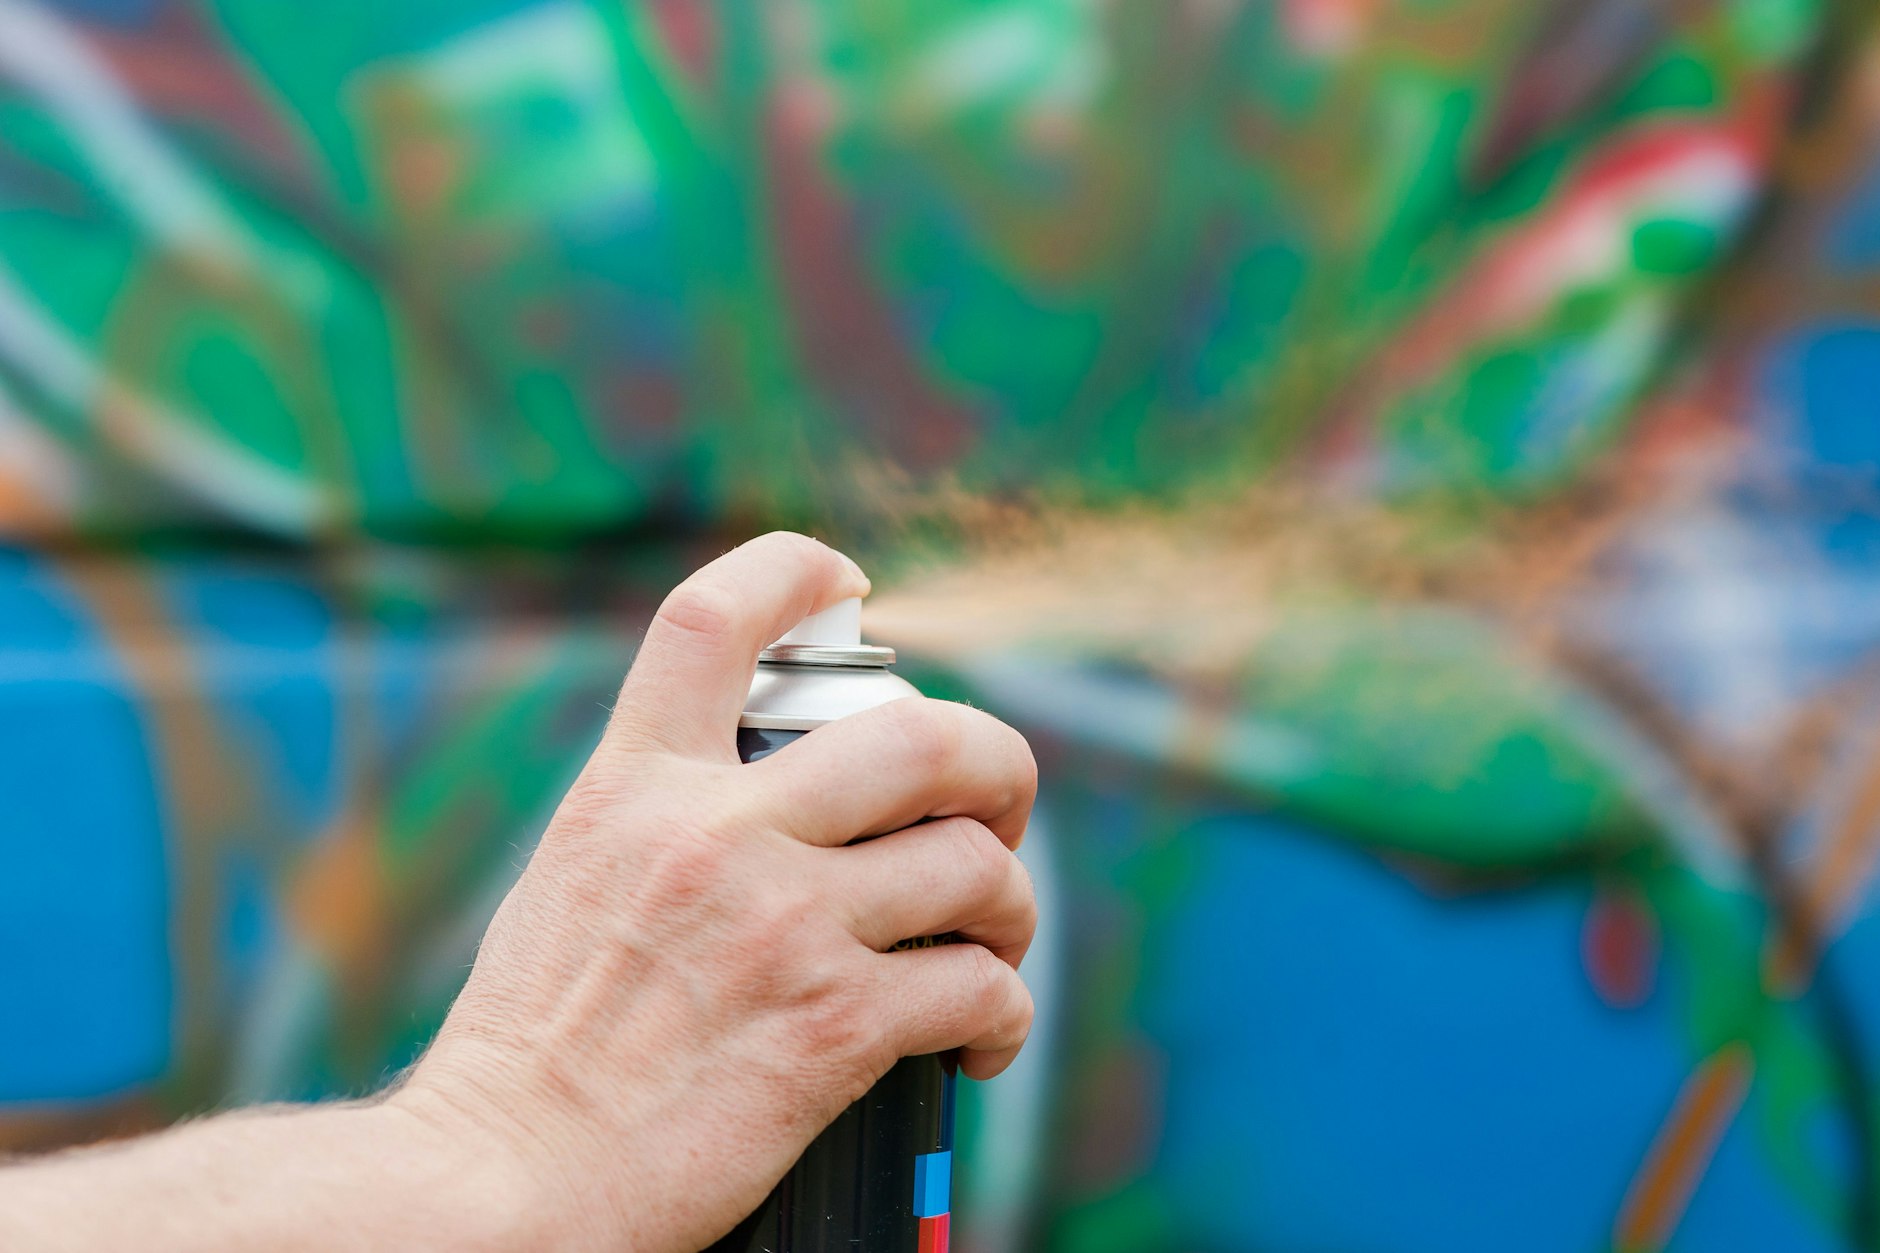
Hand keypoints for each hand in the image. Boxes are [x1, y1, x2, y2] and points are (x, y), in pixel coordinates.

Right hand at [395, 532, 1038, 1251]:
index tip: (848, 584)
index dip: (798, 572)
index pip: (715, 618)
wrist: (501, 1185)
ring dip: (1008, 905)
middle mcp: (717, 835)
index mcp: (636, 787)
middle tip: (994, 808)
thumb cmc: (533, 1053)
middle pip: (923, 734)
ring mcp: (783, 927)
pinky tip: (980, 1040)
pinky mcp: (832, 1028)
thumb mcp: (573, 879)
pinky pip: (980, 987)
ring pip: (973, 863)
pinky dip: (1002, 1014)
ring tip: (991, 942)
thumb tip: (768, 793)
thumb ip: (663, 816)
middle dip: (994, 762)